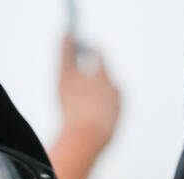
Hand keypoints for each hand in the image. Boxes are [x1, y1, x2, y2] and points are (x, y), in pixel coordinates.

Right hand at [55, 37, 120, 153]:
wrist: (88, 138)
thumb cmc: (74, 106)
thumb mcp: (64, 76)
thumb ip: (65, 53)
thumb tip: (67, 34)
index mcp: (105, 75)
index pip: (98, 54)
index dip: (86, 49)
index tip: (76, 49)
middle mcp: (116, 89)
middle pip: (101, 75)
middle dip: (88, 75)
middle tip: (74, 80)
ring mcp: (119, 107)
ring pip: (104, 94)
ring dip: (92, 94)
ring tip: (78, 103)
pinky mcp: (117, 122)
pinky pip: (106, 110)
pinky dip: (97, 110)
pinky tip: (85, 117)